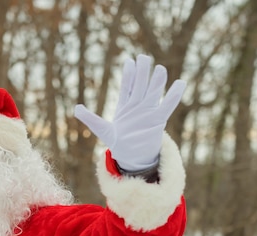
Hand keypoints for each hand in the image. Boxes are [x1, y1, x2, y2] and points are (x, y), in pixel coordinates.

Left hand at [74, 54, 185, 170]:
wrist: (132, 156)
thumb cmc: (118, 142)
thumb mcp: (103, 130)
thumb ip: (91, 119)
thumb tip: (76, 108)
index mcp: (124, 105)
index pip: (127, 87)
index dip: (128, 75)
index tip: (129, 62)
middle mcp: (138, 105)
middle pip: (141, 85)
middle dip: (142, 73)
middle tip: (143, 58)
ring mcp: (149, 111)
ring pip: (154, 93)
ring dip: (157, 81)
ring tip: (159, 68)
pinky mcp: (158, 120)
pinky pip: (168, 106)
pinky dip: (173, 96)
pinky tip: (180, 83)